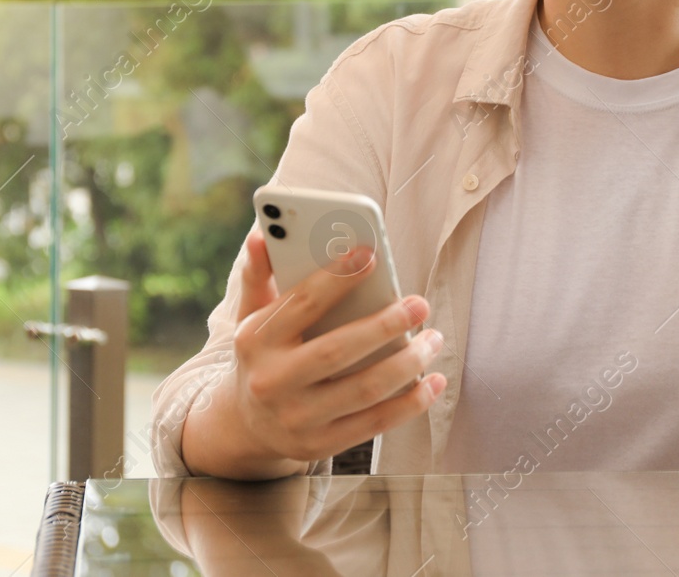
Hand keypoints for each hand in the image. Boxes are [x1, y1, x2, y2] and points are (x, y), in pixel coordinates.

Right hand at [223, 226, 446, 466]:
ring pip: (363, 389)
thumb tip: (262, 233)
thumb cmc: (262, 354)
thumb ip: (260, 275)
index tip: (371, 254)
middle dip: (384, 325)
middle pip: (337, 350)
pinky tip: (434, 381)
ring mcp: (296, 418)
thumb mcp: (252, 315)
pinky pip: (374, 423)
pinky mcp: (320, 445)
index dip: (337, 278)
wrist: (244, 424)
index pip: (301, 304)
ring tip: (433, 339)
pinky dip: (410, 403)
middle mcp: (272, 382)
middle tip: (419, 304)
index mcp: (255, 340)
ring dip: (408, 363)